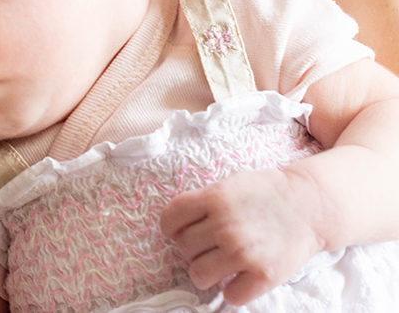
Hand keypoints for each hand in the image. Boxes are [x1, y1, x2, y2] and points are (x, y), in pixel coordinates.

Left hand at [160, 168, 324, 304]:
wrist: (311, 205)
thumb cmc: (266, 192)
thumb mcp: (228, 185)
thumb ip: (203, 203)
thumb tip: (176, 225)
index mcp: (213, 198)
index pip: (169, 219)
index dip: (170, 227)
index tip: (177, 231)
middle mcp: (224, 226)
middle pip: (183, 248)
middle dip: (192, 249)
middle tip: (209, 245)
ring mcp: (243, 252)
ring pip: (198, 275)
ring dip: (205, 272)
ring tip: (219, 264)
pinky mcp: (262, 275)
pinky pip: (230, 295)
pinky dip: (233, 290)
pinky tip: (241, 277)